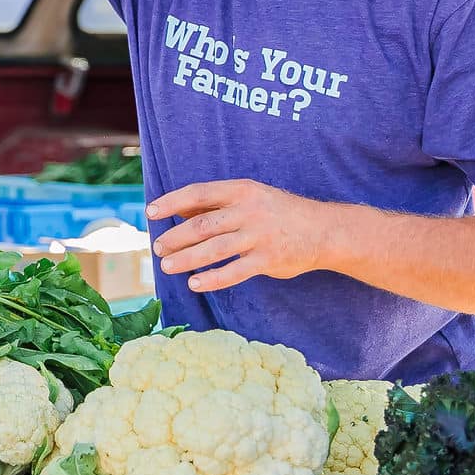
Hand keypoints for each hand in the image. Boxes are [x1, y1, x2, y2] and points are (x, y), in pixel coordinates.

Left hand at [147, 178, 336, 291]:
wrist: (324, 230)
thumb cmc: (279, 213)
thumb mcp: (250, 198)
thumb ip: (217, 205)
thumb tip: (178, 210)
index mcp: (242, 190)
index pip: (199, 193)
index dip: (172, 202)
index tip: (151, 212)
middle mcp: (249, 210)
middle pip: (202, 224)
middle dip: (175, 237)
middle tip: (158, 247)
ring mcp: (259, 236)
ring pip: (214, 249)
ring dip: (186, 259)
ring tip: (168, 266)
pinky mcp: (268, 260)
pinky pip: (234, 272)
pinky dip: (212, 279)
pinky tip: (194, 283)